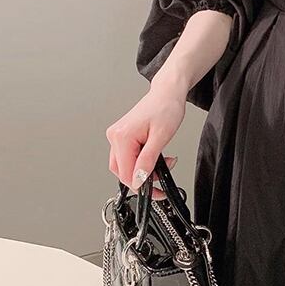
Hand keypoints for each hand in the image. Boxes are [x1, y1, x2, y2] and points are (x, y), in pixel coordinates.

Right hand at [106, 79, 186, 199]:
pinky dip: (141, 161)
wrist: (168, 93)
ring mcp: (117, 136)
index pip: (125, 173)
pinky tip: (154, 158)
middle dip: (142, 178)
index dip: (140, 186)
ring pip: (125, 165)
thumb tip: (138, 180)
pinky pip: (128, 156)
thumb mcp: (161, 137)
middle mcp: (115, 136)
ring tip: (162, 164)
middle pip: (122, 171)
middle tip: (160, 179)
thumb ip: (148, 160)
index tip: (155, 192)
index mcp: (121, 137)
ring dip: (142, 170)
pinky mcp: (123, 136)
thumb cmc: (166, 107)